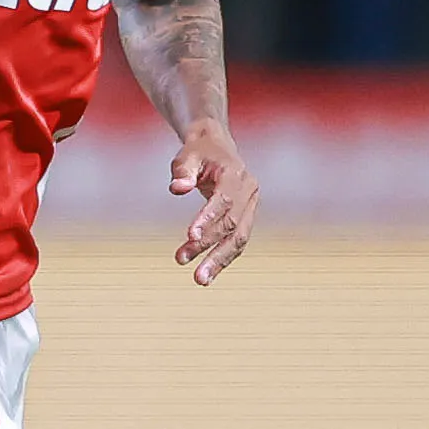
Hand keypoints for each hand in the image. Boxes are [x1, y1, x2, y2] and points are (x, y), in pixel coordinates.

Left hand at [168, 121, 257, 285]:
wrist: (216, 148)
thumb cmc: (199, 152)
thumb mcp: (187, 156)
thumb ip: (183, 172)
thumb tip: (177, 189)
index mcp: (236, 174)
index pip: (225, 200)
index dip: (208, 219)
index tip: (189, 236)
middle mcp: (249, 191)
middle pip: (233, 225)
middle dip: (210, 247)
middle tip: (187, 266)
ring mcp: (251, 206)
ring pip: (239, 239)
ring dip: (219, 260)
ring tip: (199, 279)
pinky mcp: (246, 218)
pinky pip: (236, 242)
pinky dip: (222, 258)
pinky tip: (207, 274)